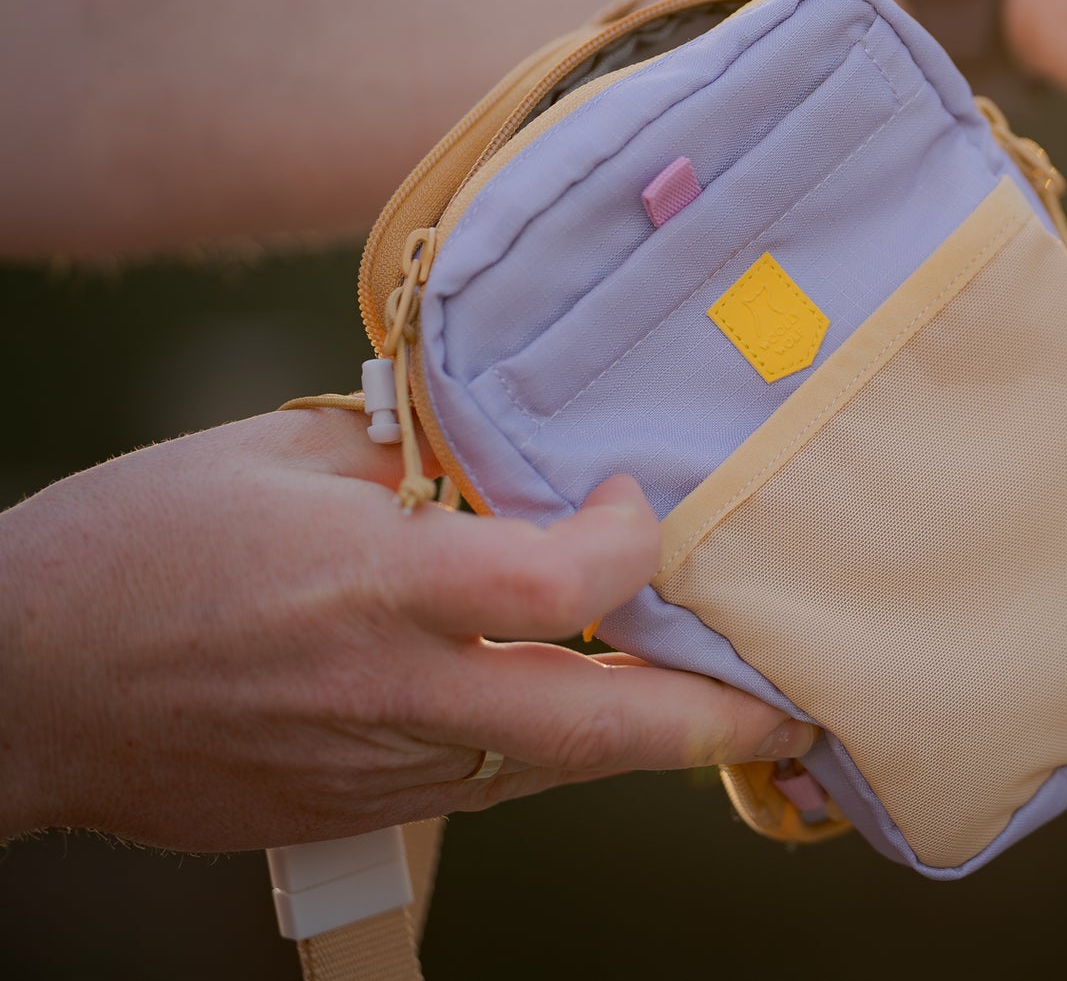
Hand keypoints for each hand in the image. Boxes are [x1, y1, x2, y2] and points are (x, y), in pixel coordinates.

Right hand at [0, 409, 814, 851]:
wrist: (20, 690)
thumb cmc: (135, 551)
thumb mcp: (276, 452)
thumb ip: (408, 455)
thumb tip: (502, 456)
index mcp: (379, 586)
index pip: (566, 584)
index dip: (634, 545)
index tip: (633, 508)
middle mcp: (397, 693)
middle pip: (601, 728)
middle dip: (715, 722)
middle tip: (795, 709)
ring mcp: (380, 769)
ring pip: (556, 771)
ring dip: (644, 741)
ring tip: (727, 710)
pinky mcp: (357, 809)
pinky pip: (489, 786)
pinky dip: (552, 751)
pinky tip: (584, 713)